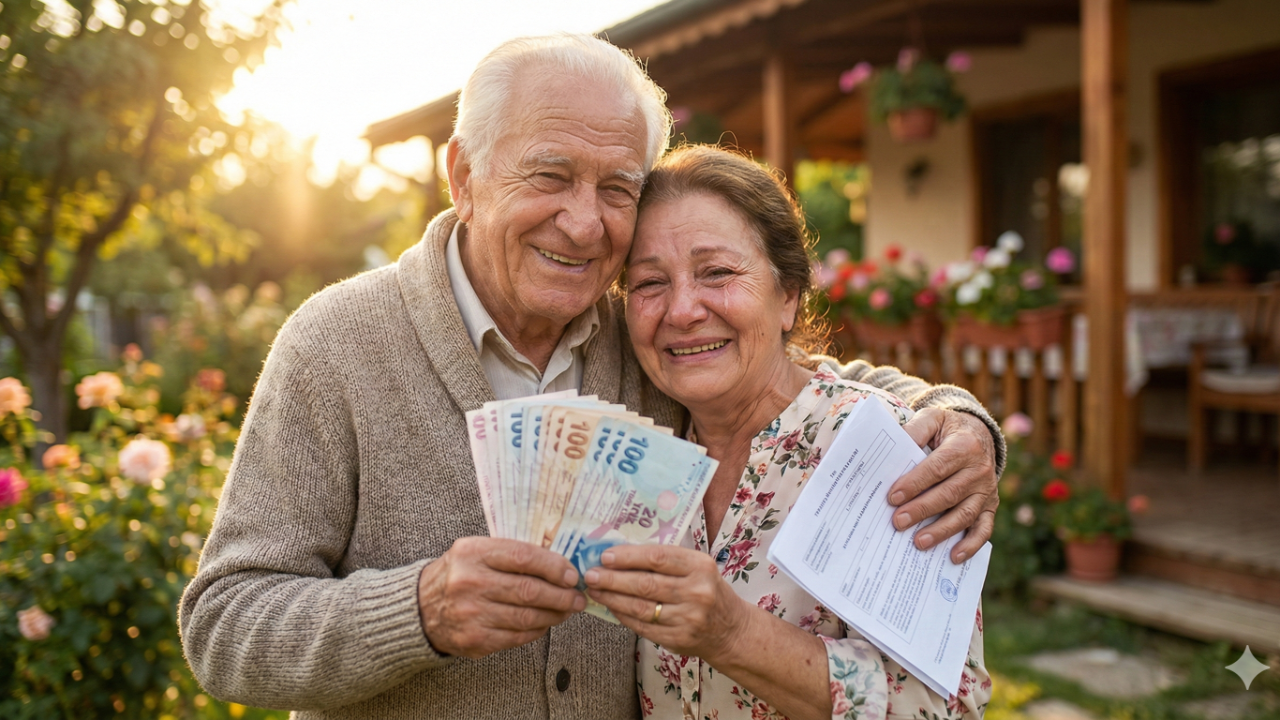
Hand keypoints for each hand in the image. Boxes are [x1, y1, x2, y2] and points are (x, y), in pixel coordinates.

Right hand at [416, 537, 585, 658]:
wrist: (420, 609)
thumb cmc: (459, 575)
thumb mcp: (476, 552)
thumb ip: (511, 554)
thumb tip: (560, 564)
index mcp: (473, 553)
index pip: (523, 557)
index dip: (554, 566)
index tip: (572, 574)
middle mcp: (470, 582)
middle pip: (529, 590)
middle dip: (561, 595)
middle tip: (578, 597)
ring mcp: (471, 613)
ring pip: (527, 616)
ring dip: (554, 615)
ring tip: (567, 611)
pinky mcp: (475, 640)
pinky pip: (517, 636)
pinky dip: (536, 630)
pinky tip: (545, 623)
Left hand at [583, 544, 747, 661]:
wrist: (731, 631)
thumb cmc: (708, 591)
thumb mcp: (698, 568)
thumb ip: (667, 561)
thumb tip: (621, 553)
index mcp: (700, 566)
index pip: (658, 558)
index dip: (628, 557)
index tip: (606, 556)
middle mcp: (696, 592)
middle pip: (645, 584)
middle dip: (612, 579)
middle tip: (590, 574)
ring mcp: (687, 618)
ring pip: (640, 607)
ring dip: (612, 598)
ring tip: (594, 590)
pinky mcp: (677, 639)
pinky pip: (642, 626)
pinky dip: (623, 615)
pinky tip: (611, 606)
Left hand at [891, 408, 997, 561]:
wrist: (978, 434)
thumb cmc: (947, 430)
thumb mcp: (932, 419)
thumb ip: (914, 430)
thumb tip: (893, 449)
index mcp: (964, 446)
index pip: (937, 468)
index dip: (915, 483)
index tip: (893, 497)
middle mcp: (980, 470)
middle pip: (949, 494)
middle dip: (922, 510)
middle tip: (898, 522)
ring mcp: (987, 491)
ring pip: (965, 514)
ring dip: (942, 531)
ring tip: (918, 542)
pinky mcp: (990, 506)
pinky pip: (983, 528)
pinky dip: (971, 545)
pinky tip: (953, 557)